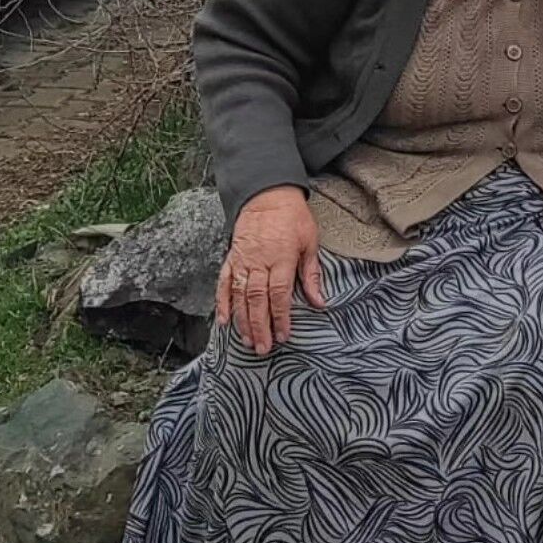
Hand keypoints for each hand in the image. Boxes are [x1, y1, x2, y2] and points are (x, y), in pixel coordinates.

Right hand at [216, 186, 324, 354]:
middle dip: (260, 326)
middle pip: (257, 299)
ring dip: (243, 320)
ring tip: (248, 340)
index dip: (280, 317)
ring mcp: (243, 260)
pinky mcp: (232, 258)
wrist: (267, 195)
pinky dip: (222, 302)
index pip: (279, 294)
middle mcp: (259, 261)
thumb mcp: (310, 241)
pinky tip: (223, 320)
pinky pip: (224, 282)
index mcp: (281, 258)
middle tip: (263, 348)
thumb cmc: (293, 218)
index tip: (283, 335)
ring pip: (239, 295)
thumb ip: (312, 274)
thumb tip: (320, 302)